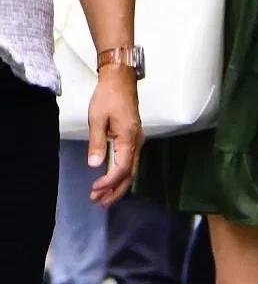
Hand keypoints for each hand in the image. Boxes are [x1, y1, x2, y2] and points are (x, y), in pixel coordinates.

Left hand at [85, 66, 142, 204]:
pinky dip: (120, 175)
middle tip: (98, 202)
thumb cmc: (108, 97)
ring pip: (131, 169)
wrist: (121, 80)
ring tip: (102, 197)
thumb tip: (96, 165)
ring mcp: (137, 141)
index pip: (121, 168)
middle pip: (129, 174)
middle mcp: (137, 142)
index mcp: (129, 138)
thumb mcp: (97, 118)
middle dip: (115, 190)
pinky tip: (111, 180)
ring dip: (117, 185)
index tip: (94, 190)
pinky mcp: (133, 138)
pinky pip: (130, 162)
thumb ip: (97, 142)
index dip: (109, 182)